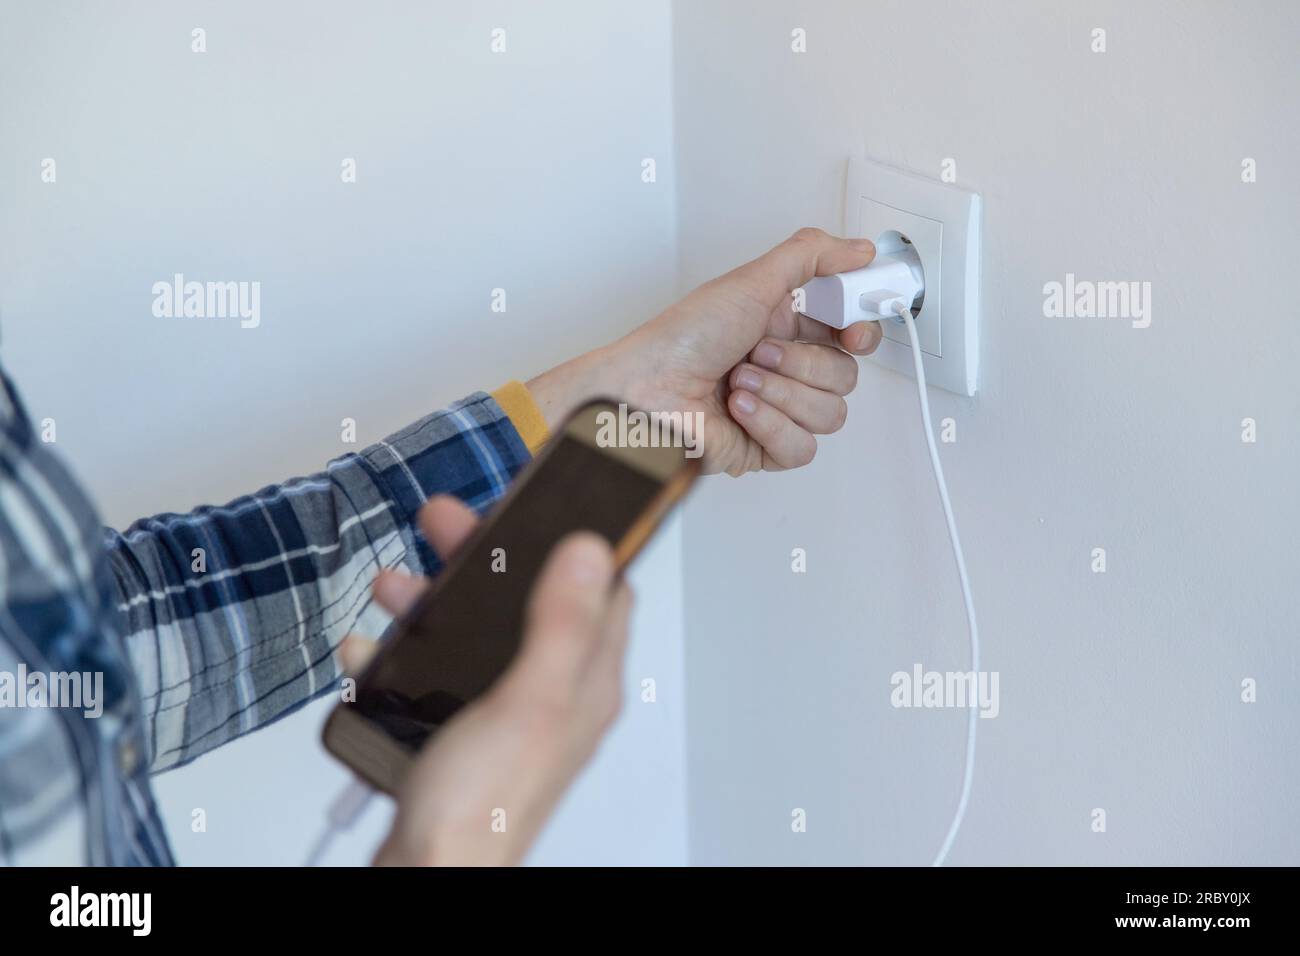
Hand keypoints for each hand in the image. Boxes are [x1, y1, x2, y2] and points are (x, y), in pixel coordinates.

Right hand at [340, 495, 631, 866]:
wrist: (427, 876)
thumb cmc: (482, 811)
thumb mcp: (527, 700)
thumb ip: (561, 625)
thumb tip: (591, 553)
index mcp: (583, 683)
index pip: (603, 590)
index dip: (575, 541)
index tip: (543, 504)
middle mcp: (551, 694)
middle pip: (528, 600)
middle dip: (485, 558)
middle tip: (448, 525)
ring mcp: (505, 712)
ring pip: (476, 631)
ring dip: (436, 600)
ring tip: (397, 584)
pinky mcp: (461, 730)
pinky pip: (434, 671)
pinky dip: (403, 652)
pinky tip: (372, 647)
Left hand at [526, 228, 882, 475]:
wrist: (645, 393)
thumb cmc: (680, 339)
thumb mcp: (750, 281)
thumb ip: (811, 256)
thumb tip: (858, 249)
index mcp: (784, 327)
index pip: (849, 333)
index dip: (860, 333)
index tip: (853, 329)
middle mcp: (784, 369)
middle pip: (846, 376)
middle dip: (801, 363)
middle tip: (759, 351)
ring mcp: (778, 411)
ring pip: (830, 414)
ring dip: (782, 393)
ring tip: (740, 381)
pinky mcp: (766, 449)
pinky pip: (803, 447)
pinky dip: (770, 425)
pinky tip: (739, 410)